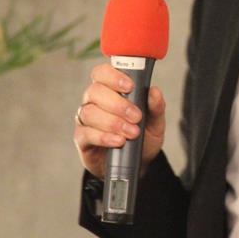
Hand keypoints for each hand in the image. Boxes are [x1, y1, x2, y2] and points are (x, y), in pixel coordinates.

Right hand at [73, 61, 165, 179]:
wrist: (137, 164)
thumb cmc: (142, 138)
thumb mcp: (155, 124)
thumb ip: (156, 108)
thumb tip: (154, 92)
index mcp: (110, 91)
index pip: (102, 73)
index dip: (113, 76)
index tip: (130, 86)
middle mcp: (94, 102)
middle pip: (95, 91)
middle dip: (117, 103)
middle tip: (136, 116)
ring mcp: (86, 120)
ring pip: (89, 112)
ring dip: (112, 122)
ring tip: (131, 132)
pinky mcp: (82, 139)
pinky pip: (86, 133)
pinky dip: (103, 137)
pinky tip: (118, 141)